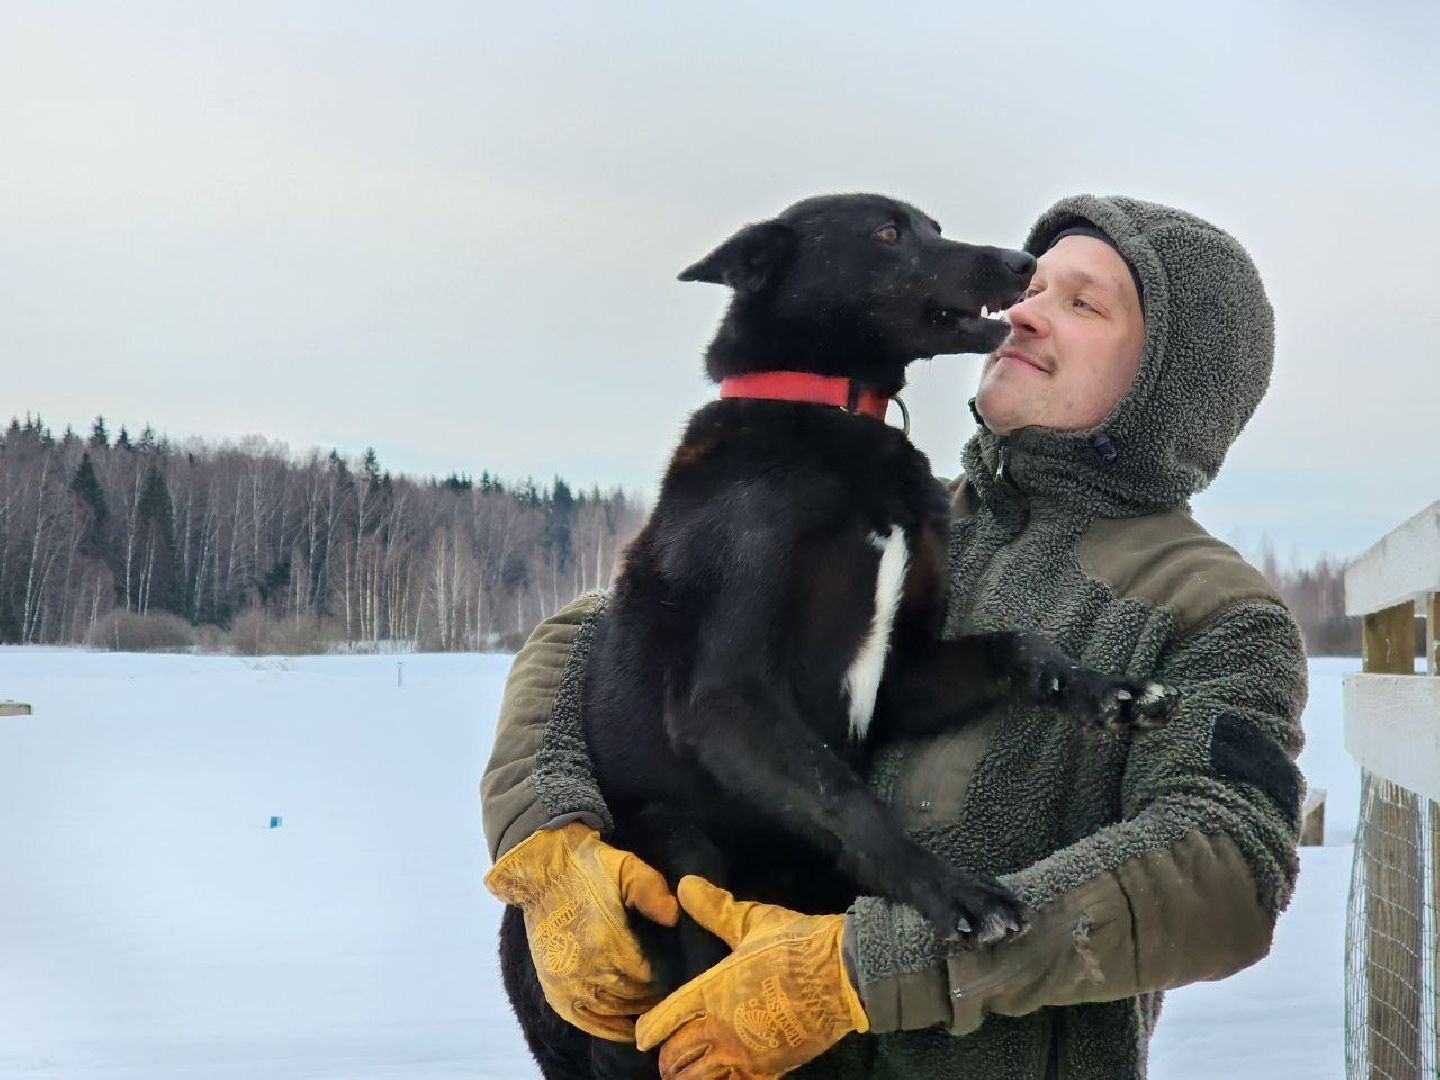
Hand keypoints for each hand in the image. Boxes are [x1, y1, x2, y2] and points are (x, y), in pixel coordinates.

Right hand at [484, 822, 678, 1040]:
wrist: (543, 873)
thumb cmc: (589, 868)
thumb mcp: (626, 867)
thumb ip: (652, 891)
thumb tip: (674, 918)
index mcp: (606, 942)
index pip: (649, 977)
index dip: (667, 976)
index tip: (679, 969)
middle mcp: (585, 969)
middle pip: (634, 996)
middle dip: (654, 993)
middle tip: (671, 986)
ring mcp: (567, 983)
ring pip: (614, 1011)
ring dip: (636, 1009)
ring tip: (653, 1001)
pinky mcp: (555, 990)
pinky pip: (587, 1021)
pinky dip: (610, 1028)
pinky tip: (628, 1028)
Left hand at [636, 876, 867, 1078]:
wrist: (844, 976)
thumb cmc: (796, 945)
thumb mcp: (752, 921)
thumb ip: (715, 909)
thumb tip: (685, 885)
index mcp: (711, 992)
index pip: (664, 1020)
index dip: (647, 1031)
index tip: (642, 1034)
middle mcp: (721, 1029)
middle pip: (675, 1058)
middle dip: (667, 1057)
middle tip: (668, 1053)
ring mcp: (746, 1055)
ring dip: (690, 1076)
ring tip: (690, 1070)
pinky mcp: (770, 1070)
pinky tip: (726, 1076)